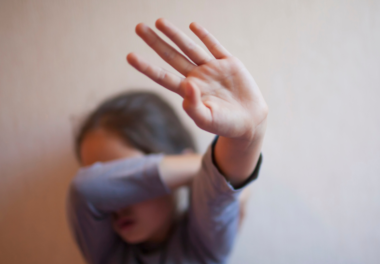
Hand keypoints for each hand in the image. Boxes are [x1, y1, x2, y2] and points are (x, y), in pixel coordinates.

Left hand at [127, 18, 267, 141]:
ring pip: (189, 48)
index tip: (130, 56)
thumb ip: (194, 106)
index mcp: (188, 92)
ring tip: (159, 21)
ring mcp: (212, 68)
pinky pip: (214, 46)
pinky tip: (192, 26)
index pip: (163, 76)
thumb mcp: (207, 120)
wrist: (250, 121)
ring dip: (175, 35)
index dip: (147, 67)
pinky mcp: (229, 63)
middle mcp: (197, 77)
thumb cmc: (225, 125)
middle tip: (139, 27)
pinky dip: (205, 36)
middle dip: (156, 42)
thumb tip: (187, 85)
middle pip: (171, 57)